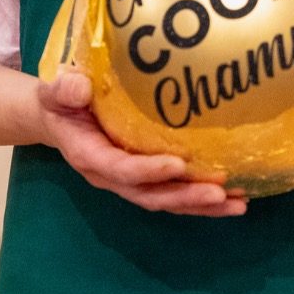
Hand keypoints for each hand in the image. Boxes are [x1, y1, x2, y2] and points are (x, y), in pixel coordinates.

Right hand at [37, 68, 247, 217]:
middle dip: (186, 196)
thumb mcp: (55, 91)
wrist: (59, 118)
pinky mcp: (145, 180)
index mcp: (89, 156)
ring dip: (202, 205)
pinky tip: (234, 199)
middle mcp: (111, 176)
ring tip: (238, 203)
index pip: (120, 169)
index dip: (148, 171)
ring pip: (167, 201)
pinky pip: (175, 195)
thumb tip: (80, 88)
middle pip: (150, 195)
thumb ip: (63, 90)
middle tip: (220, 193)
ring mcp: (129, 182)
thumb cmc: (61, 102)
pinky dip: (203, 202)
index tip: (179, 164)